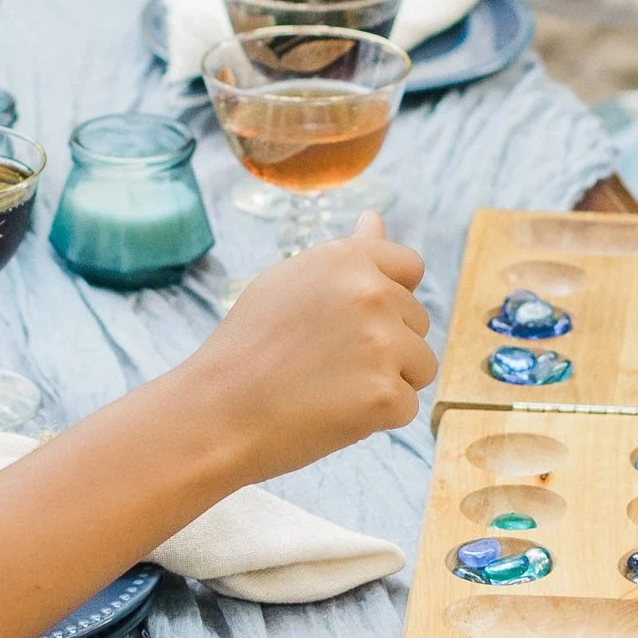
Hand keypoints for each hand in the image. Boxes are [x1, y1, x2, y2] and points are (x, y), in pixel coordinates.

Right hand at [188, 218, 435, 476]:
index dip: (389, 296)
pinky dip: (378, 418)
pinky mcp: (387, 396)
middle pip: (418, 320)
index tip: (357, 321)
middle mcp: (372, 294)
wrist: (216, 413)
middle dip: (387, 343)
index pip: (409, 267)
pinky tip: (333, 413)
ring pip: (420, 365)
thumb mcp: (287, 281)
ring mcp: (383, 345)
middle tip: (326, 362)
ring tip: (331, 387)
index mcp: (348, 258)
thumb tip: (375, 219)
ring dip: (389, 380)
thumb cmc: (247, 348)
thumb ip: (343, 254)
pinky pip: (406, 407)